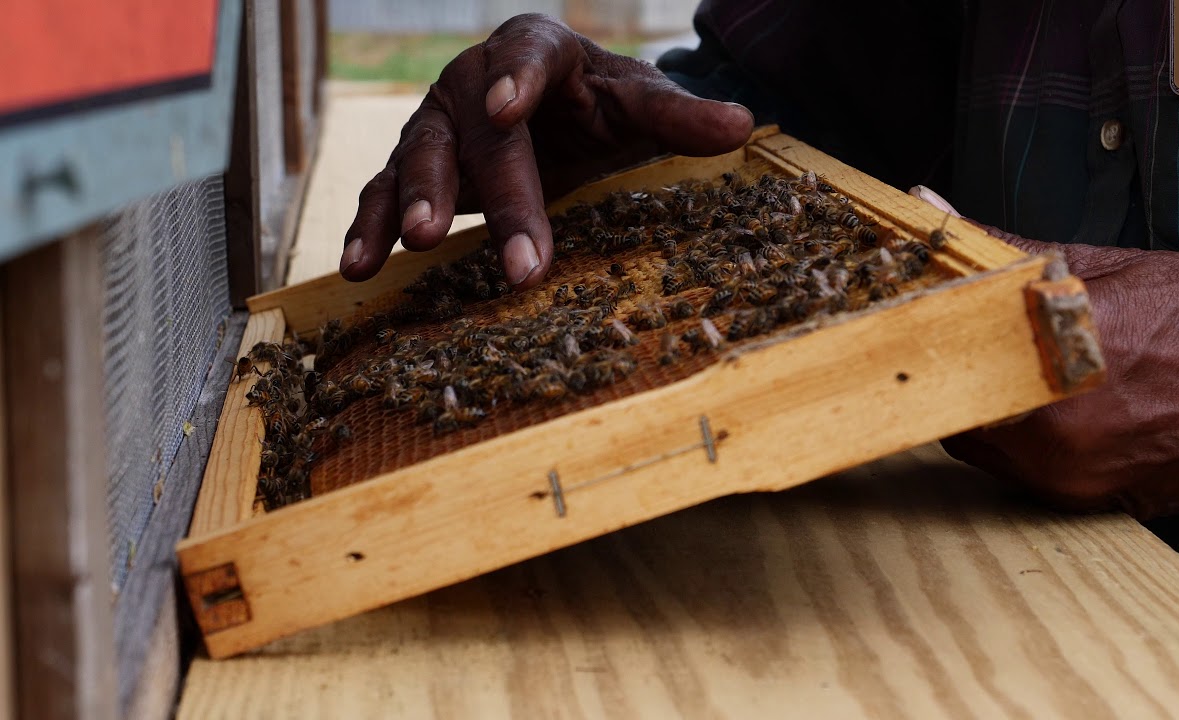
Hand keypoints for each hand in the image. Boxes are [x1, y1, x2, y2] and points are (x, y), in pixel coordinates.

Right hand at [340, 13, 754, 286]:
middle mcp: (476, 81)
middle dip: (491, 189)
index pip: (525, 53)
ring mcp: (438, 125)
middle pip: (477, 130)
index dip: (515, 79)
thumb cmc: (602, 108)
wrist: (559, 119)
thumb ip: (680, 115)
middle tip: (501, 246)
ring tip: (412, 244)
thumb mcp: (640, 108)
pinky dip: (370, 227)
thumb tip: (741, 125)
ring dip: (411, 201)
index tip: (507, 107)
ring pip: (418, 157)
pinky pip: (384, 192)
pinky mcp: (415, 167)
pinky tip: (361, 267)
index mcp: (536, 51)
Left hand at [910, 188, 1178, 518]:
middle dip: (955, 379)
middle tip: (970, 347)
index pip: (937, 365)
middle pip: (956, 414)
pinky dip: (1034, 444)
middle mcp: (1059, 435)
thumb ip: (1002, 247)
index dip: (920, 346)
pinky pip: (1033, 475)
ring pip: (989, 450)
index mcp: (1052, 360)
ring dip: (991, 415)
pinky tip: (1065, 409)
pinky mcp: (1100, 506)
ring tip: (1028, 374)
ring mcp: (1079, 480)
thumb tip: (933, 206)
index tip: (911, 329)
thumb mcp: (1106, 265)